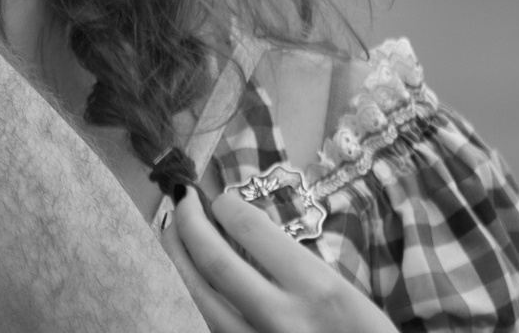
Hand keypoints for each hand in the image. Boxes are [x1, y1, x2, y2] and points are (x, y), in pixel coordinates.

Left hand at [163, 188, 396, 332]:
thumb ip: (296, 263)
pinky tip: (186, 277)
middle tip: (180, 198)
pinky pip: (207, 324)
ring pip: (196, 297)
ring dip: (176, 259)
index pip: (252, 231)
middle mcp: (282, 318)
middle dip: (188, 223)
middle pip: (213, 262)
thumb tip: (245, 227)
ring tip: (171, 232)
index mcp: (319, 292)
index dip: (227, 206)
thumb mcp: (348, 296)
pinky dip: (189, 295)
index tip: (220, 198)